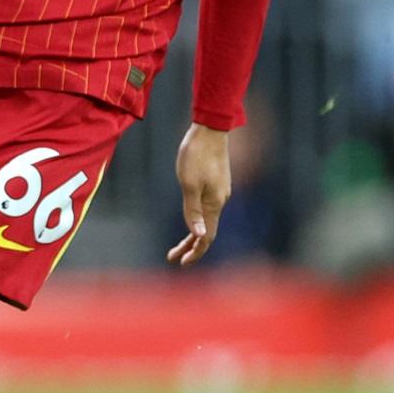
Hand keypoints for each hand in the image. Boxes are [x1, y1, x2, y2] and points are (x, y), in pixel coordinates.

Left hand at [169, 122, 229, 266]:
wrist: (210, 129)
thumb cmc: (196, 155)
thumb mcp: (189, 184)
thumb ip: (193, 211)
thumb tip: (199, 235)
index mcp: (214, 203)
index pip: (206, 237)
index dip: (195, 252)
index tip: (181, 262)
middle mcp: (220, 200)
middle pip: (207, 231)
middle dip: (191, 247)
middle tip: (173, 257)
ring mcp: (220, 191)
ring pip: (208, 220)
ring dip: (194, 234)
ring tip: (179, 244)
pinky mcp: (217, 183)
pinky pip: (208, 208)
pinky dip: (199, 219)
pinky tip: (191, 218)